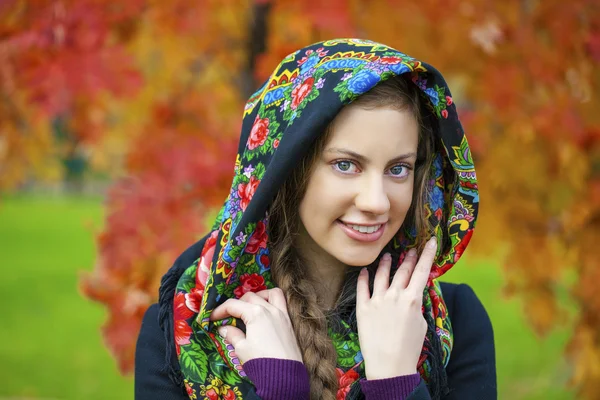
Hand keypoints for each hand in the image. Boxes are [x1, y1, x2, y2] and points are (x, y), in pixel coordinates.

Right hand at [209, 288, 302, 363]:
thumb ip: (232, 335)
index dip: (220, 311)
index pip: (233, 305)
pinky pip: (281, 301)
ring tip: (250, 307)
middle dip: (236, 304)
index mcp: (255, 313)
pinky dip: (272, 300)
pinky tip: (266, 310)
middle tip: (229, 316)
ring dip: (258, 296)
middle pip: (249, 297)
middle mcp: (269, 309)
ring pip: (269, 293)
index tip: (212, 318)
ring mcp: (281, 313)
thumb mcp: (241, 348)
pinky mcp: (288, 320)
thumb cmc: (261, 360)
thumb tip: (224, 328)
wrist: (284, 374)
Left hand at [356, 237, 437, 379]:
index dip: (427, 254)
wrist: (389, 366)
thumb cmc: (410, 348)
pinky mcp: (363, 307)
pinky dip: (364, 277)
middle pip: (403, 270)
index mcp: (412, 299)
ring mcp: (377, 300)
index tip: (431, 241)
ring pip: (381, 274)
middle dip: (408, 257)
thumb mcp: (421, 324)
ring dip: (386, 263)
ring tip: (388, 256)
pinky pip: (363, 287)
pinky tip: (365, 271)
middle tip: (411, 249)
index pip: (422, 270)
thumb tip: (412, 296)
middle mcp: (394, 295)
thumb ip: (416, 305)